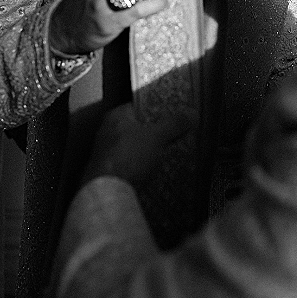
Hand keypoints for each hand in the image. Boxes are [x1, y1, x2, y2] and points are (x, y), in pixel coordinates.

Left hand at [80, 102, 197, 186]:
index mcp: (116, 116)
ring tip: (168, 156)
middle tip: (174, 136)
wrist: (109, 190)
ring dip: (148, 153)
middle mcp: (107, 132)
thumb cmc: (128, 155)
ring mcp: (106, 153)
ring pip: (133, 148)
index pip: (140, 107)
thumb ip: (174, 124)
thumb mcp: (157, 136)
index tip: (173, 116)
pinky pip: (130, 165)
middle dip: (155, 134)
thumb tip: (191, 114)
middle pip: (137, 129)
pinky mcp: (109, 172)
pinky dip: (142, 167)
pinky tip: (154, 173)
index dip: (158, 111)